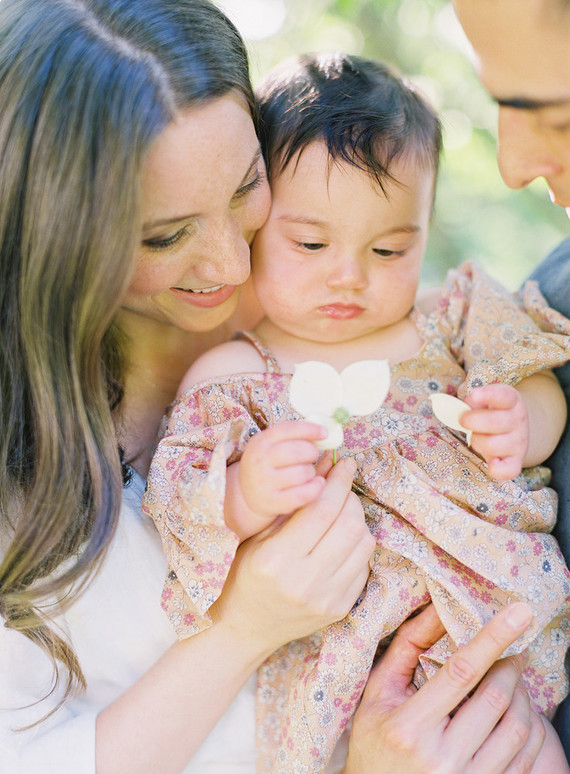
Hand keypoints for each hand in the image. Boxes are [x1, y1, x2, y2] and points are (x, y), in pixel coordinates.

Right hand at [212, 457, 374, 654]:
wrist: (246, 627)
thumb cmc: (246, 574)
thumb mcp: (258, 537)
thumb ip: (292, 507)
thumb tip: (325, 468)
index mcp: (277, 560)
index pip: (322, 511)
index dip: (338, 482)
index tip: (344, 464)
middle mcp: (304, 581)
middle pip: (349, 525)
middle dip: (351, 496)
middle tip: (343, 485)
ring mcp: (326, 599)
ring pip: (363, 544)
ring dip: (358, 519)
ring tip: (343, 510)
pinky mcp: (340, 609)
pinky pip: (364, 566)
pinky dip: (359, 545)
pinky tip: (343, 538)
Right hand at [238, 420, 327, 518]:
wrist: (248, 493)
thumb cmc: (268, 465)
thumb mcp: (272, 446)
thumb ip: (294, 438)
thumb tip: (324, 434)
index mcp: (260, 442)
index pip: (288, 429)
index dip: (310, 429)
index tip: (325, 433)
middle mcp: (259, 461)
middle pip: (298, 452)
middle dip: (312, 452)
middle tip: (313, 455)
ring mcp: (264, 483)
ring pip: (303, 473)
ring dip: (311, 472)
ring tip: (307, 472)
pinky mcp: (272, 502)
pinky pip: (303, 494)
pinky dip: (315, 488)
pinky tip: (316, 484)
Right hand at [345, 603, 546, 773]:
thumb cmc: (375, 742)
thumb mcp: (378, 693)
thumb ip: (407, 647)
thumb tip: (438, 606)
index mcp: (408, 727)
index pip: (460, 671)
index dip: (492, 639)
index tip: (518, 613)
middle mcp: (440, 759)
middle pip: (495, 697)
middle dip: (511, 664)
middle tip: (513, 648)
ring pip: (517, 727)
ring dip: (522, 695)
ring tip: (511, 681)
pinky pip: (527, 757)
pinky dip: (530, 728)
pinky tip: (516, 713)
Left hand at [461, 384, 528, 478]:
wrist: (513, 428)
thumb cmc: (491, 412)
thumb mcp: (485, 400)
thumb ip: (474, 402)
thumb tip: (461, 411)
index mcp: (512, 401)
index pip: (505, 396)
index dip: (489, 395)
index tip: (473, 396)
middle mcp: (519, 420)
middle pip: (494, 422)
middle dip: (471, 421)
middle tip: (463, 420)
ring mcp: (519, 442)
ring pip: (492, 445)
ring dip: (477, 441)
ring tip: (477, 437)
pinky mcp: (516, 461)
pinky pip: (509, 470)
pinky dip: (497, 469)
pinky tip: (491, 462)